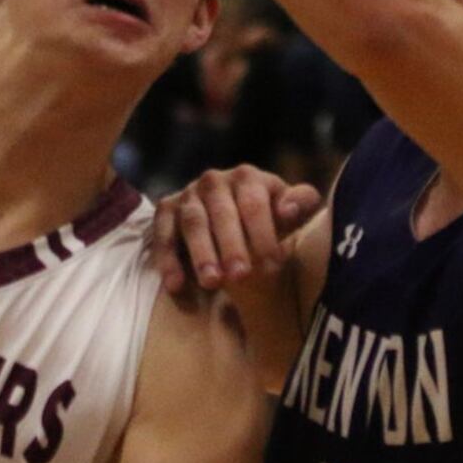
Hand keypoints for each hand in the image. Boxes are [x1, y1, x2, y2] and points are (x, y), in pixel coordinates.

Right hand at [152, 166, 321, 293]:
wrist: (231, 216)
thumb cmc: (265, 219)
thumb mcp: (288, 212)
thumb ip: (300, 205)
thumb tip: (289, 209)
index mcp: (247, 177)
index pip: (254, 204)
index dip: (263, 235)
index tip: (273, 266)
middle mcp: (214, 181)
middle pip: (222, 214)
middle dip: (232, 246)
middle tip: (240, 276)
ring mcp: (188, 195)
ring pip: (193, 223)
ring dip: (201, 253)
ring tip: (212, 283)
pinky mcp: (166, 210)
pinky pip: (163, 234)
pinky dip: (168, 260)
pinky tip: (176, 285)